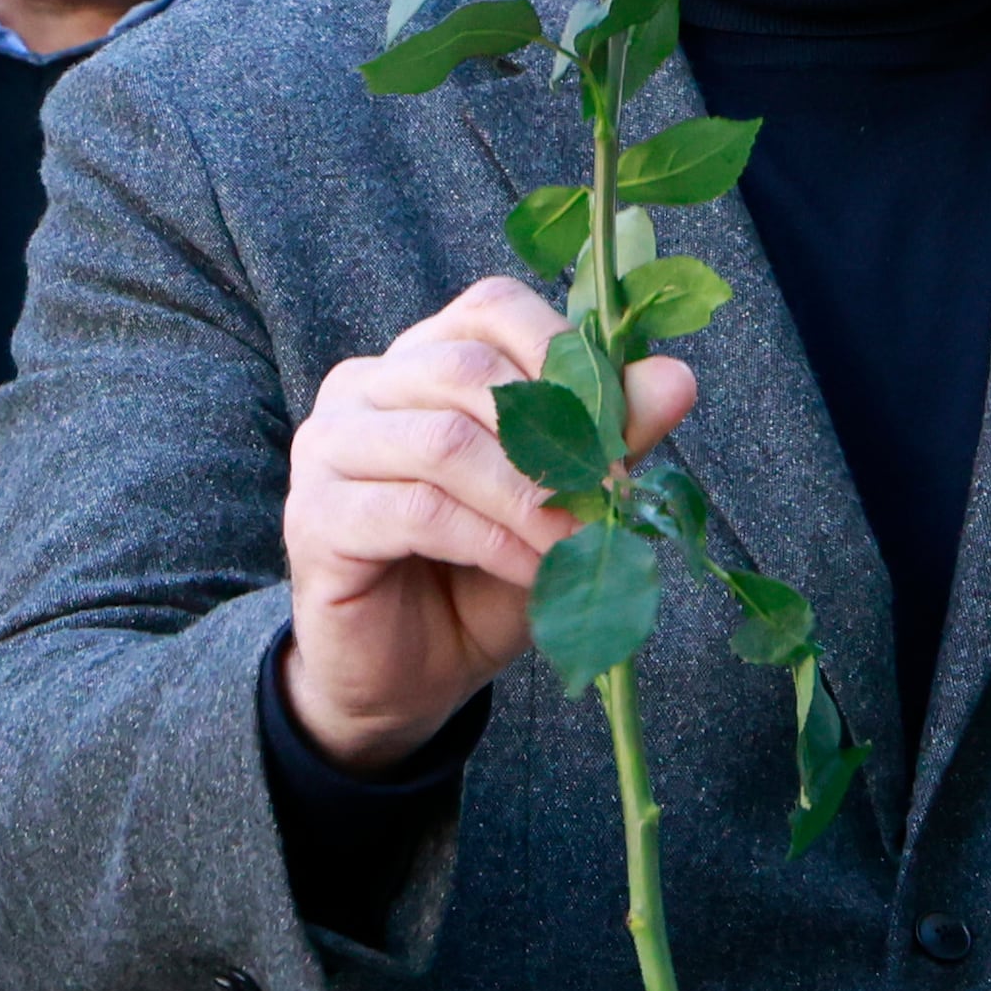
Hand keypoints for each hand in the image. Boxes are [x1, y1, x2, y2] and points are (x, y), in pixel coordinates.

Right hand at [280, 277, 692, 769]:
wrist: (406, 680)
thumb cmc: (481, 581)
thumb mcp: (560, 505)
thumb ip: (606, 439)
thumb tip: (676, 379)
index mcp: (418, 361)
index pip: (491, 310)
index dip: (562, 357)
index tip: (618, 431)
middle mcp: (361, 388)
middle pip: (466, 370)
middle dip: (554, 437)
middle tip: (607, 497)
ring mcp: (326, 448)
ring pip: (442, 442)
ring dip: (527, 497)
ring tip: (574, 542)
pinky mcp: (315, 518)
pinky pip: (416, 511)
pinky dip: (490, 541)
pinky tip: (530, 571)